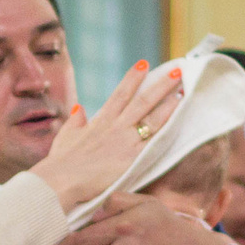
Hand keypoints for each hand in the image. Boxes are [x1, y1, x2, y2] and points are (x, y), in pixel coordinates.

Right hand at [30, 61, 183, 210]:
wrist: (62, 180)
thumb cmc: (61, 163)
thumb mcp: (66, 137)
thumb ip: (75, 122)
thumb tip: (80, 108)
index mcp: (100, 121)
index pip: (120, 93)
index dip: (133, 78)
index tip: (144, 64)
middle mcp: (116, 127)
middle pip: (143, 101)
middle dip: (160, 85)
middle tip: (177, 70)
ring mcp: (125, 142)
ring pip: (152, 118)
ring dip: (169, 105)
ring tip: (183, 92)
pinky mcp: (132, 159)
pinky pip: (154, 143)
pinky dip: (166, 132)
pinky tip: (179, 125)